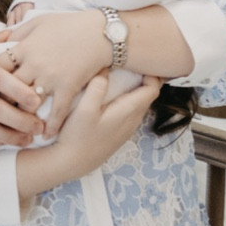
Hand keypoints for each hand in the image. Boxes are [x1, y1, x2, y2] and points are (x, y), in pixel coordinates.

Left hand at [1, 10, 111, 136]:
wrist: (101, 32)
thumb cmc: (70, 24)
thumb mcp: (40, 21)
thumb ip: (19, 32)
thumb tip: (2, 41)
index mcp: (24, 48)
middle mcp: (34, 65)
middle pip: (7, 89)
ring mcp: (51, 78)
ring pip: (28, 103)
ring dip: (21, 116)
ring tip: (15, 127)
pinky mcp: (68, 88)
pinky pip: (57, 112)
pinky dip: (50, 126)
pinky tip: (45, 135)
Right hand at [15, 75, 159, 197]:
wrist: (72, 163)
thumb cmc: (77, 137)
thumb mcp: (84, 109)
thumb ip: (97, 87)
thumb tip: (105, 68)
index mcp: (129, 111)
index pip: (153, 88)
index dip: (151, 73)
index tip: (139, 61)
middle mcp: (133, 120)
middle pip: (148, 95)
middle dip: (145, 78)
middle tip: (131, 63)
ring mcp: (127, 128)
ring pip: (139, 103)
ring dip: (136, 89)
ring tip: (122, 74)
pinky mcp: (119, 133)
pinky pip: (131, 111)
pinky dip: (128, 99)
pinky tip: (113, 94)